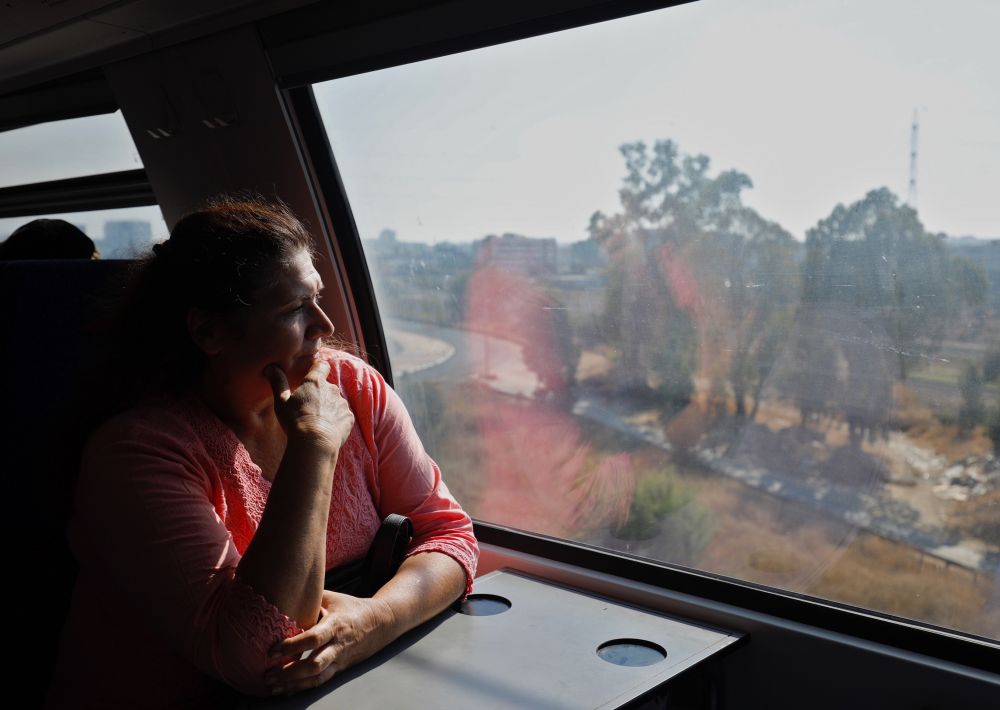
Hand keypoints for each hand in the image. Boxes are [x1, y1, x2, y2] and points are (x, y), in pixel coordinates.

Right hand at [264, 357, 354, 454]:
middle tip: (308, 408)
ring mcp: (342, 403)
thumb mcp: (281, 402)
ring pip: (335, 402)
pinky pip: (342, 416)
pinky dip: (336, 421)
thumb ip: (278, 382)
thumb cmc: (295, 421)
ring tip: (316, 422)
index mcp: (315, 382)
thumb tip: (270, 367)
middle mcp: (332, 389)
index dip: (318, 368)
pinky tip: (326, 430)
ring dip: (328, 408)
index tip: (312, 374)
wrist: (315, 443)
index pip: (321, 365)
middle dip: (319, 394)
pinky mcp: (349, 417)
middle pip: (327, 387)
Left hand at [264, 590, 396, 695]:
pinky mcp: (339, 668)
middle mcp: (338, 645)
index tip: (272, 650)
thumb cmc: (351, 607)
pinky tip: (286, 690)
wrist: (380, 622)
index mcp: (336, 625)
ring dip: (293, 685)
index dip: (292, 646)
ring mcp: (340, 659)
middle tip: (268, 674)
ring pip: (317, 678)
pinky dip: (302, 688)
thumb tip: (282, 593)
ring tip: (272, 686)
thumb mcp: (332, 598)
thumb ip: (310, 599)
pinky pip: (320, 682)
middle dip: (289, 673)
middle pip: (314, 665)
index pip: (313, 638)